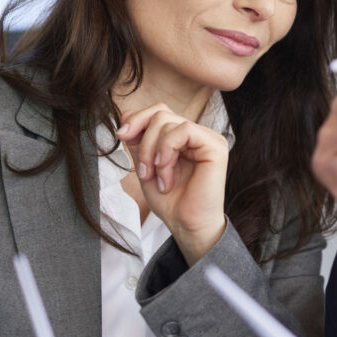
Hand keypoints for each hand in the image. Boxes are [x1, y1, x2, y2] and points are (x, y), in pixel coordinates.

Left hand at [116, 104, 229, 264]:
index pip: (157, 111)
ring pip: (168, 121)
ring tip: (157, 178)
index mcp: (181, 137)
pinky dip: (167, 151)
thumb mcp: (146, 165)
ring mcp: (207, 138)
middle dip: (143, 141)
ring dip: (153, 152)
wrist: (186, 225)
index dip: (136, 119)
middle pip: (160, 113)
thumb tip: (127, 119)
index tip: (121, 137)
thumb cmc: (171, 202)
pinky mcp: (215, 145)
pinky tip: (166, 173)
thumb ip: (139, 141)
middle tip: (142, 171)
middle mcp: (196, 134)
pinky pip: (184, 130)